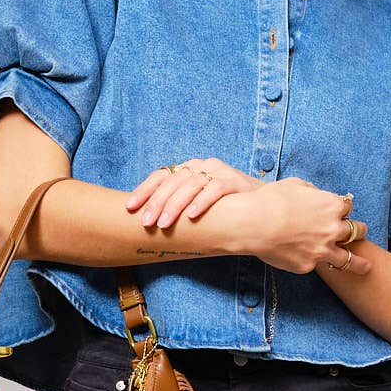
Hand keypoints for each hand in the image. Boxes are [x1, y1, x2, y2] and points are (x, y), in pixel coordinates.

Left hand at [125, 157, 259, 230]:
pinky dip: (202, 202)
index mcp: (188, 168)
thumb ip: (176, 205)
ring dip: (175, 205)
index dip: (144, 190)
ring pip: (191, 184)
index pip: (161, 175)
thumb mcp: (196, 203)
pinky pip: (216, 189)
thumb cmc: (222, 207)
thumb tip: (146, 220)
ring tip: (164, 224)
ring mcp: (219, 172)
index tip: (129, 208)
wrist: (260, 206)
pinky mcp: (235, 181)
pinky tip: (192, 215)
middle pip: (173, 180)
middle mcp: (201, 166)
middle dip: (157, 202)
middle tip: (147, 222)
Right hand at [246, 176, 374, 276]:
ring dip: (360, 263)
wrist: (252, 224)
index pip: (347, 208)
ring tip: (367, 267)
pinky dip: (312, 261)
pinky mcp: (307, 266)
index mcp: (332, 206)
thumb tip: (314, 195)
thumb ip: (311, 191)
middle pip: (356, 231)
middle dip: (359, 231)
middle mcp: (332, 229)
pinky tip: (309, 260)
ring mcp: (321, 250)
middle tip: (360, 233)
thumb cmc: (270, 200)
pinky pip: (314, 264)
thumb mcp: (295, 185)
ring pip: (349, 260)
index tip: (339, 212)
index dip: (341, 210)